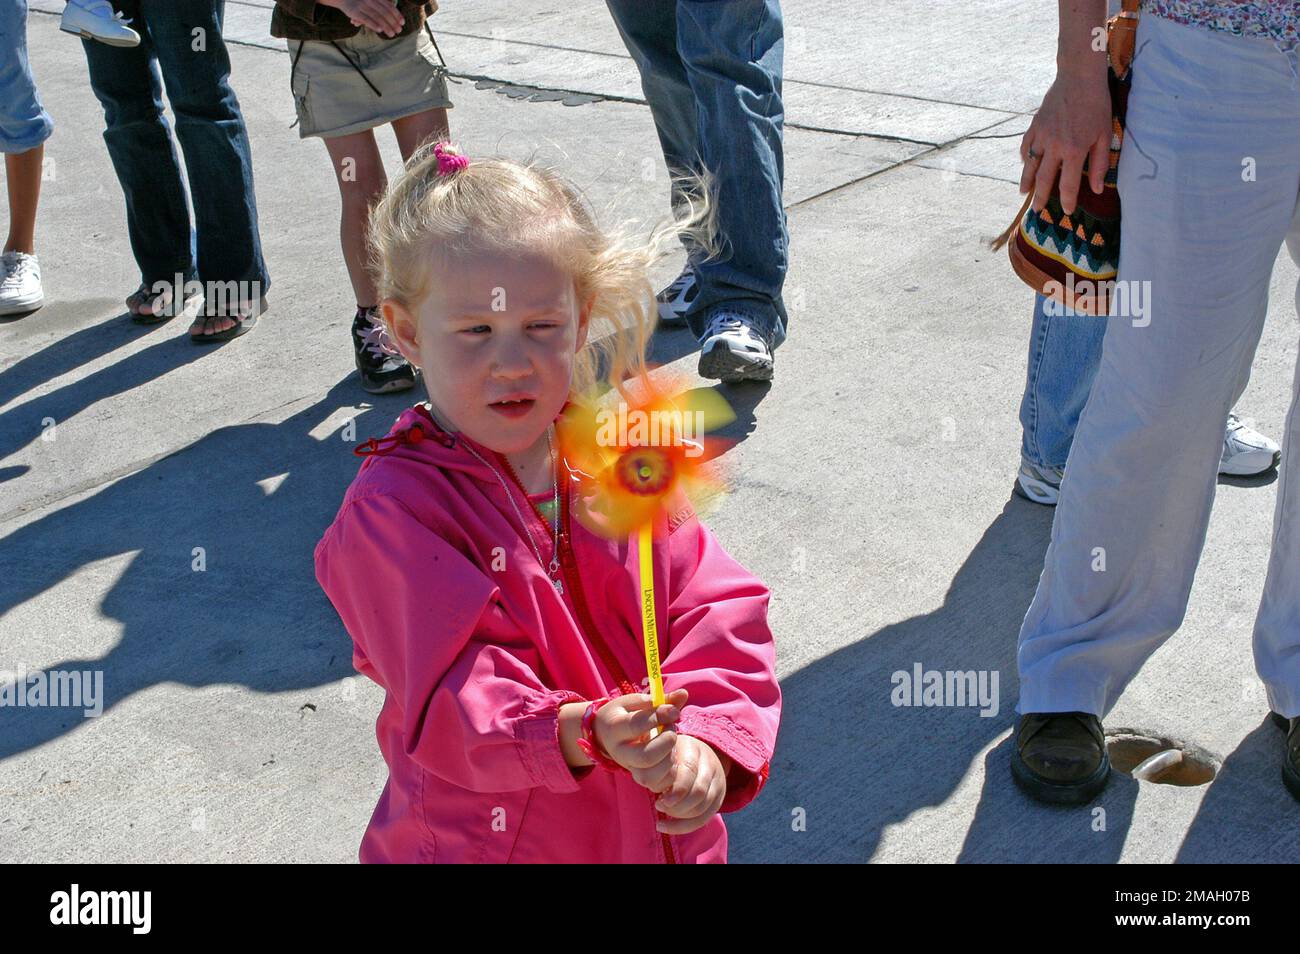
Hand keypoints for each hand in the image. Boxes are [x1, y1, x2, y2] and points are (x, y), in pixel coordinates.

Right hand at [319, 0, 404, 36]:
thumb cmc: (360, 0)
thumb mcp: (372, 0)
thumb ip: (381, 5)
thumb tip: (394, 17)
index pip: (389, 6)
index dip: (397, 14)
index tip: (402, 23)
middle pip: (385, 13)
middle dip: (393, 23)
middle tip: (399, 31)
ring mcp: (363, 5)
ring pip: (377, 17)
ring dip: (386, 26)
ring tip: (392, 34)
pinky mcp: (355, 11)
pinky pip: (366, 19)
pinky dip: (374, 24)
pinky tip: (380, 30)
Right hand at [593, 689, 687, 773]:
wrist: (606, 735)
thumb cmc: (626, 714)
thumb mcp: (637, 702)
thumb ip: (660, 699)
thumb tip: (683, 694)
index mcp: (615, 728)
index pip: (637, 725)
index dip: (659, 717)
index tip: (674, 710)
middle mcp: (620, 752)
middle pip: (645, 756)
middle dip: (666, 741)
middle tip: (671, 728)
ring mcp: (629, 768)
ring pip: (651, 775)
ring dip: (669, 758)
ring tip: (671, 743)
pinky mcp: (640, 778)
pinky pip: (659, 785)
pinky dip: (671, 771)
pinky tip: (671, 755)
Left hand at [650, 734, 727, 835]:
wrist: (697, 753)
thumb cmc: (670, 755)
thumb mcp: (661, 752)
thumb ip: (653, 763)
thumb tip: (644, 779)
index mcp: (693, 748)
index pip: (689, 770)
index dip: (674, 789)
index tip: (658, 797)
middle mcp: (709, 763)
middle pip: (698, 792)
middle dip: (676, 805)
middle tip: (659, 805)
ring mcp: (717, 781)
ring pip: (701, 807)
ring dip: (679, 815)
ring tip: (664, 812)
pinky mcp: (718, 797)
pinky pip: (703, 818)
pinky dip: (683, 826)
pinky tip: (665, 826)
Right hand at [1019, 65, 1111, 215]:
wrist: (1079, 78)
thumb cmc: (1097, 105)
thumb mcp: (1104, 135)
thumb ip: (1100, 164)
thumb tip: (1096, 188)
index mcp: (1075, 150)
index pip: (1068, 184)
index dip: (1067, 200)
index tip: (1066, 211)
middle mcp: (1055, 147)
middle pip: (1044, 179)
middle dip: (1041, 198)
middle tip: (1038, 210)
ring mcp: (1042, 136)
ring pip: (1030, 166)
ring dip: (1027, 182)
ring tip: (1024, 193)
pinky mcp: (1034, 126)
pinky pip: (1026, 147)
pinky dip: (1024, 159)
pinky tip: (1025, 166)